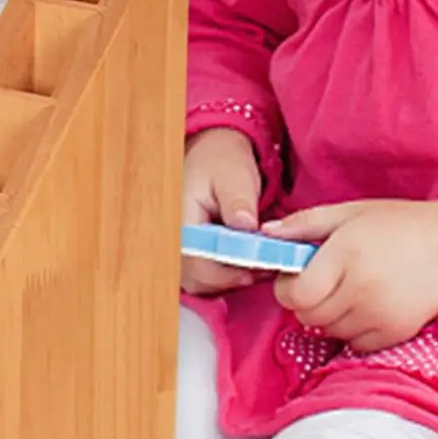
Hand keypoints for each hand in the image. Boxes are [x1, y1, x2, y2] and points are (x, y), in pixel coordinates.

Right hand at [181, 127, 265, 295]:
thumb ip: (238, 201)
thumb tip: (245, 225)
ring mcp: (180, 248)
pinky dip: (225, 275)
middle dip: (231, 279)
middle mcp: (175, 240)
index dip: (227, 274)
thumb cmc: (222, 162)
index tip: (256, 269)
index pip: (197, 264)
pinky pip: (203, 277)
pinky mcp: (190, 252)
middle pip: (198, 280)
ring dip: (229, 280)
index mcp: (181, 221)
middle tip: (263, 268)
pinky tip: (245, 262)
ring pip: (201, 284)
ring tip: (257, 264)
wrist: (212, 154)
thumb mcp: (234, 176)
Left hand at [263, 190, 437, 352]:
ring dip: (330, 315)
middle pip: (307, 316)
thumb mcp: (349, 213)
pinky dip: (353, 329)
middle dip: (307, 301)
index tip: (300, 275)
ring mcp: (379, 314)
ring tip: (352, 289)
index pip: (294, 294)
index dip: (289, 287)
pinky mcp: (395, 333)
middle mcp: (361, 289)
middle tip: (327, 281)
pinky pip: (353, 343)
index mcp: (345, 255)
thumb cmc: (398, 225)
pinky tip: (369, 305)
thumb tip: (264, 234)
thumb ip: (304, 225)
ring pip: (328, 331)